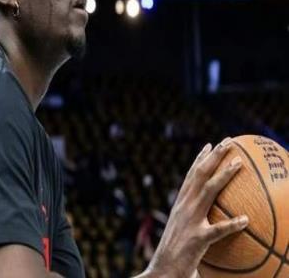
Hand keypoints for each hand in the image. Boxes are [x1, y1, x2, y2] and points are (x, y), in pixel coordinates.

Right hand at [144, 138, 247, 277]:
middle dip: (214, 156)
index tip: (210, 145)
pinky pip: (218, 230)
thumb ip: (196, 221)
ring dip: (224, 175)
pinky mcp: (197, 239)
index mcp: (180, 204)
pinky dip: (232, 224)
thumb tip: (215, 217)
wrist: (161, 271)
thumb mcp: (183, 231)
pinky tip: (246, 220)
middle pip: (199, 175)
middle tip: (229, 141)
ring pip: (208, 192)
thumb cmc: (175, 254)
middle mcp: (183, 207)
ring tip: (239, 163)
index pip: (190, 176)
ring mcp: (190, 221)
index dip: (200, 159)